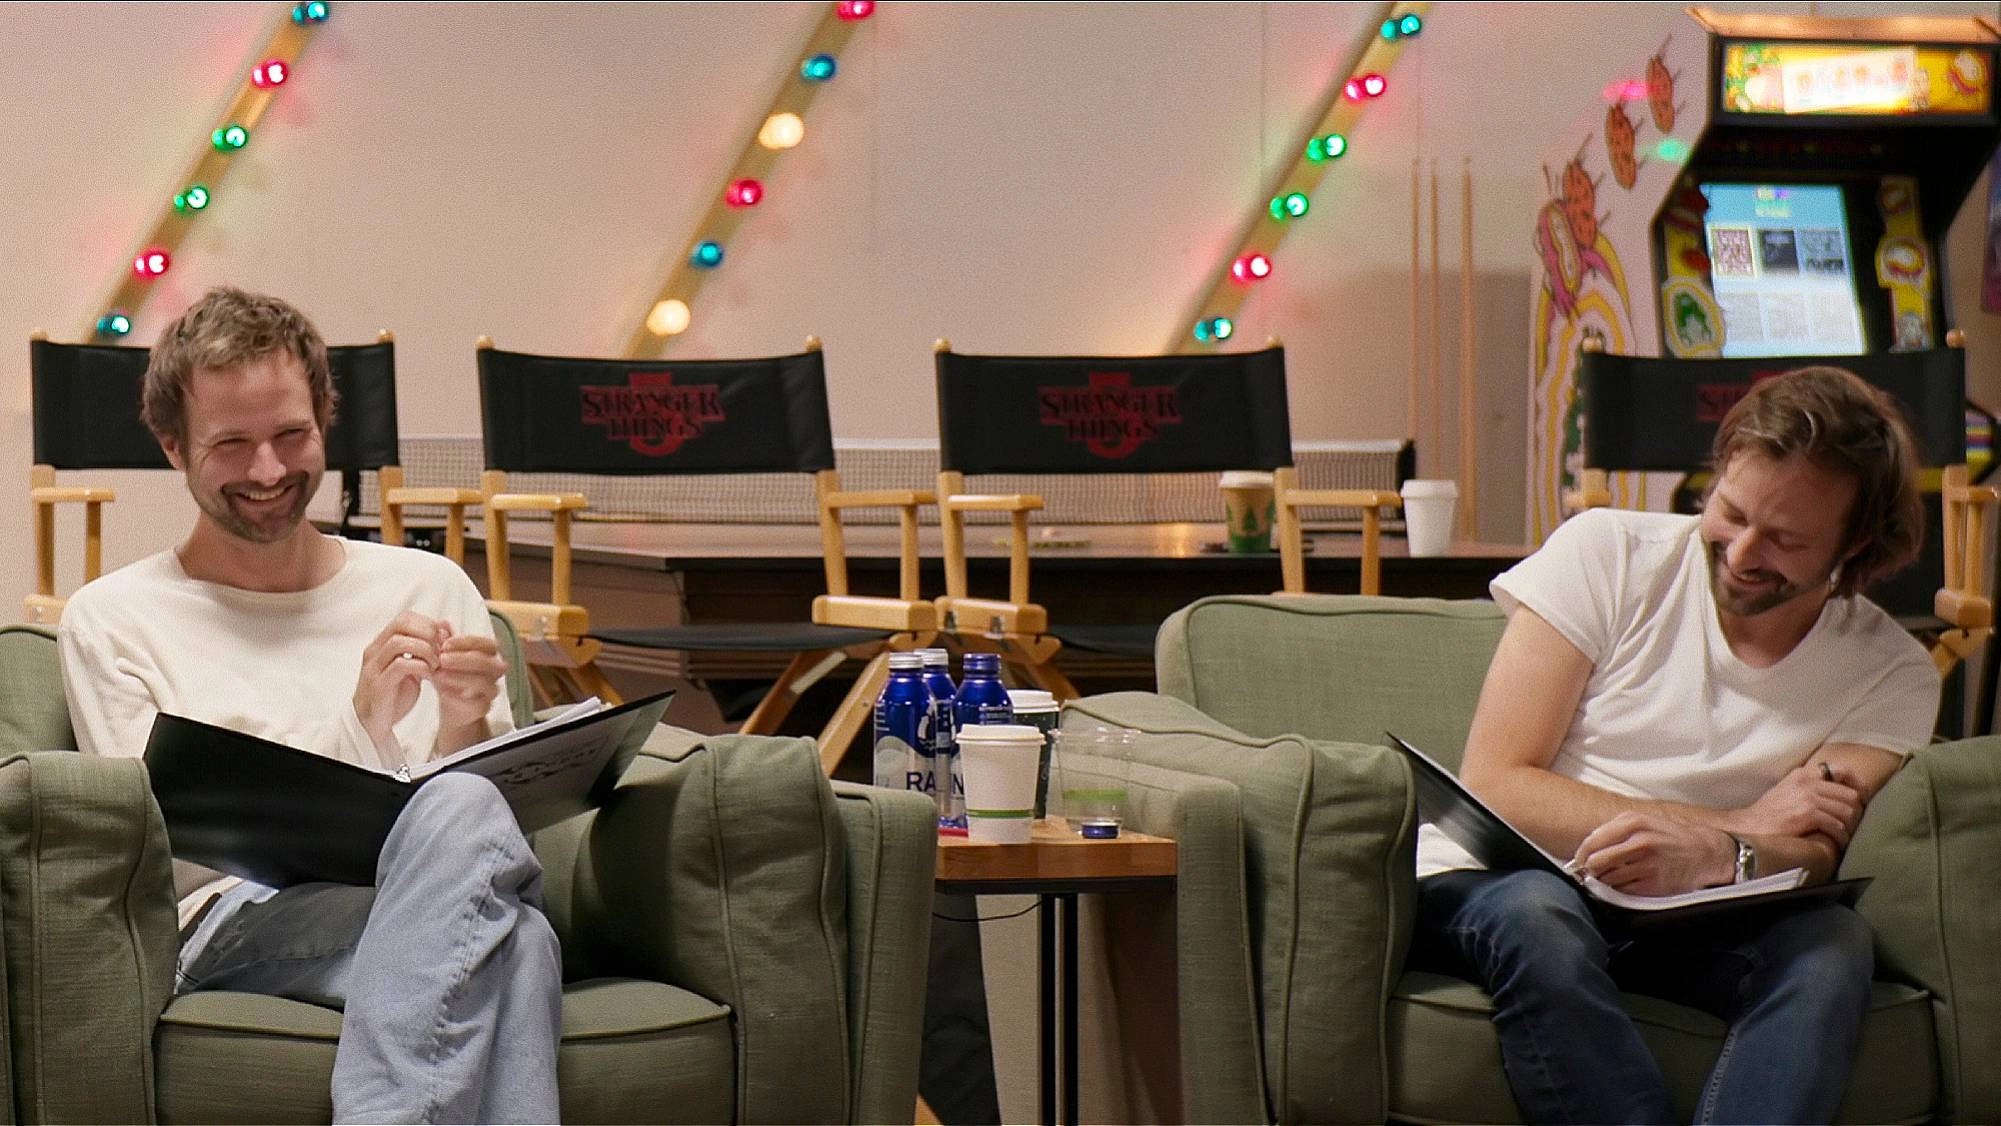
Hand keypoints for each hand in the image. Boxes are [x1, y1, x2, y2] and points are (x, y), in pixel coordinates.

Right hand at [354, 612, 447, 754]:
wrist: (374, 724)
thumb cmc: (394, 694)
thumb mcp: (413, 667)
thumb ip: (425, 648)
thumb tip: (445, 625)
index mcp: (382, 644)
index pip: (404, 617)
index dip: (427, 623)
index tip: (442, 639)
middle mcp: (375, 651)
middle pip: (401, 624)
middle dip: (427, 633)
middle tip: (441, 649)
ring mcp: (374, 667)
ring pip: (399, 642)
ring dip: (425, 650)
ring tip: (436, 663)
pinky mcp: (379, 684)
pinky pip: (400, 665)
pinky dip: (420, 666)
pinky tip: (429, 674)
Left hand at [433, 626, 505, 743]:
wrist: (453, 708)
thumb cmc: (451, 678)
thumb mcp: (445, 657)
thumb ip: (445, 641)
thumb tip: (442, 623)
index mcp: (490, 655)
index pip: (486, 644)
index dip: (467, 642)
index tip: (445, 643)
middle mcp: (495, 671)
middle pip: (487, 662)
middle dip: (463, 659)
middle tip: (442, 659)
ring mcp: (492, 690)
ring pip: (483, 682)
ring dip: (460, 677)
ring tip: (439, 675)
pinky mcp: (485, 707)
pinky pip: (476, 702)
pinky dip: (458, 696)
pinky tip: (443, 691)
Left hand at [1573, 812, 1735, 895]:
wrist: (1705, 853)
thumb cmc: (1670, 837)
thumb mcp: (1643, 822)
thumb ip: (1613, 830)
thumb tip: (1586, 847)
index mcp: (1633, 823)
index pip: (1592, 843)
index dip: (1581, 855)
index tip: (1578, 861)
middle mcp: (1640, 843)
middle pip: (1596, 863)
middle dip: (1590, 870)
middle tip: (1591, 872)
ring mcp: (1648, 865)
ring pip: (1608, 879)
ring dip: (1605, 881)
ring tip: (1614, 876)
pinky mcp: (1655, 886)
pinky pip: (1623, 892)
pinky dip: (1620, 890)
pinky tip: (1628, 883)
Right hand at [1725, 763, 1862, 847]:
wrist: (1749, 827)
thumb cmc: (1768, 814)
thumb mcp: (1788, 790)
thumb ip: (1810, 788)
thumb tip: (1838, 796)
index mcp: (1803, 773)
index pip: (1842, 771)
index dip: (1858, 784)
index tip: (1862, 798)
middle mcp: (1808, 781)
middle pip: (1850, 794)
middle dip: (1856, 812)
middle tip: (1852, 824)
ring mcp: (1808, 797)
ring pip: (1848, 811)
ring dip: (1849, 827)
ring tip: (1845, 836)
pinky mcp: (1808, 814)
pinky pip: (1837, 826)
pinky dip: (1841, 837)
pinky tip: (1838, 843)